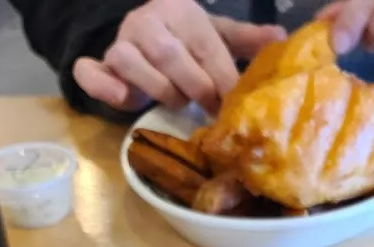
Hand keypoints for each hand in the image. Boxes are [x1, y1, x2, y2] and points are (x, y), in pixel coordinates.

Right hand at [73, 0, 285, 113]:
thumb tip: (281, 38)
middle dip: (194, 87)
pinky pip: (91, 73)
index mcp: (181, 11)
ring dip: (158, 89)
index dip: (222, 78)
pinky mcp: (101, 65)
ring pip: (131, 62)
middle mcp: (148, 22)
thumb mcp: (215, 36)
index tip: (235, 104)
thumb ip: (244, 40)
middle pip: (169, 56)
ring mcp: (120, 42)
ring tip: (175, 101)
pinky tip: (122, 99)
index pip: (205, 45)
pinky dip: (102, 86)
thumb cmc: (185, 41)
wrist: (142, 35)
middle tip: (209, 108)